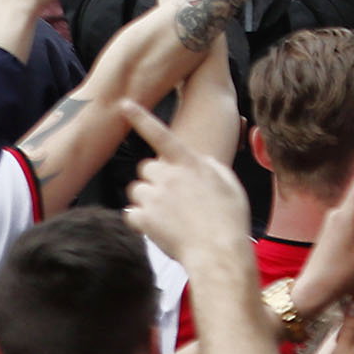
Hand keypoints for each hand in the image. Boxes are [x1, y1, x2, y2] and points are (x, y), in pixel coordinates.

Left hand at [117, 104, 257, 267]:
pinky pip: (131, 213)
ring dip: (147, 199)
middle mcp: (168, 176)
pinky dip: (141, 220)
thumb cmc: (229, 216)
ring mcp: (154, 198)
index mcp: (189, 162)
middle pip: (146, 168)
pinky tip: (159, 227)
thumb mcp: (228, 181)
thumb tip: (194, 162)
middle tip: (172, 195)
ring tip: (168, 214)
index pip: (161, 134)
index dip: (141, 117)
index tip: (124, 104)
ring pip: (136, 190)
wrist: (218, 249)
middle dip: (155, 179)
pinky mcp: (143, 219)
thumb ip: (208, 166)